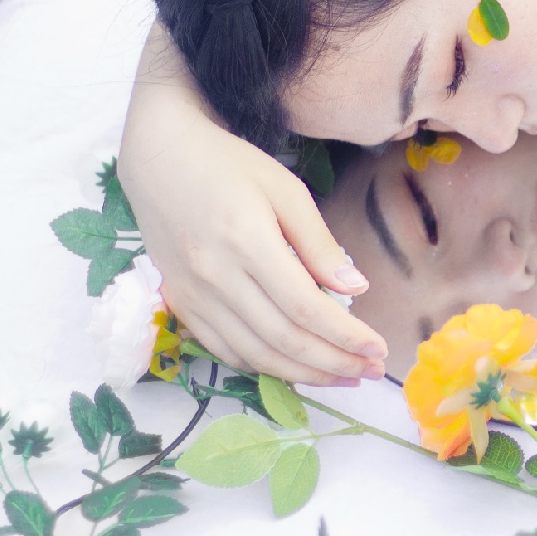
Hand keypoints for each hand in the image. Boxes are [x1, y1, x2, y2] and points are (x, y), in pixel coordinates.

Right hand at [119, 26, 387, 385]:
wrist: (159, 159)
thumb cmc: (228, 165)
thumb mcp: (285, 188)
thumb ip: (319, 242)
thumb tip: (355, 289)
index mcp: (246, 239)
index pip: (305, 307)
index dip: (345, 336)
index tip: (377, 348)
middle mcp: (215, 275)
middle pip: (283, 339)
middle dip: (334, 363)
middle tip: (369, 370)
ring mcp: (193, 295)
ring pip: (255, 355)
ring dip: (304, 375)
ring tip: (343, 376)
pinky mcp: (180, 304)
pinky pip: (225, 351)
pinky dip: (263, 367)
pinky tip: (295, 367)